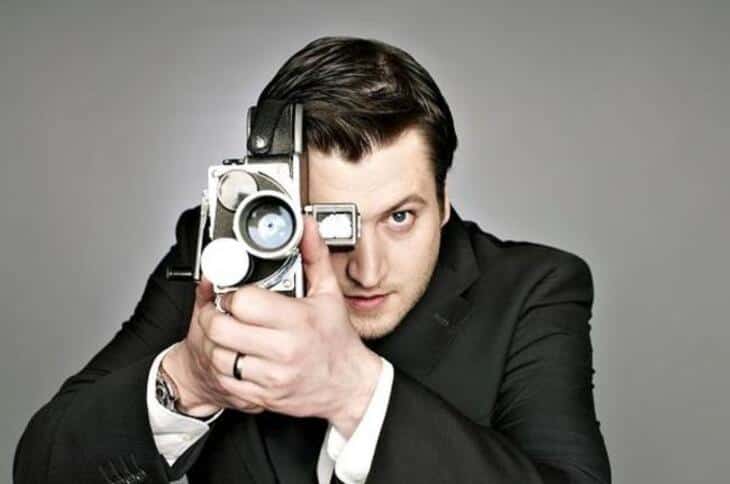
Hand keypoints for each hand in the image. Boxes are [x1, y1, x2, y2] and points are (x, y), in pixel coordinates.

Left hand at [166, 216, 381, 435]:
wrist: (349, 385)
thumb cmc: (337, 340)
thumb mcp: (329, 293)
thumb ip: (314, 255)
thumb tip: (306, 226)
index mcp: (297, 321)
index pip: (243, 302)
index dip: (231, 293)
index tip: (234, 292)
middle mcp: (283, 350)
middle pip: (222, 329)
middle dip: (213, 315)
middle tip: (219, 310)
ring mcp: (272, 376)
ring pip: (219, 356)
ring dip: (214, 342)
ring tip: (225, 332)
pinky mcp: (264, 395)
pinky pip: (227, 381)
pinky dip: (222, 367)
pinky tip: (233, 354)